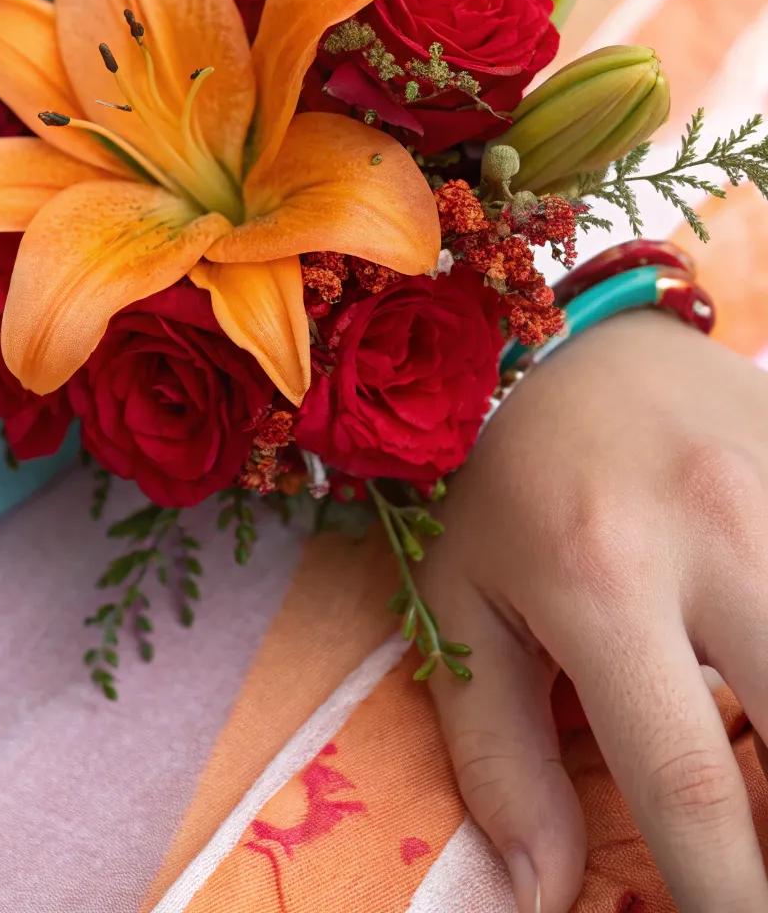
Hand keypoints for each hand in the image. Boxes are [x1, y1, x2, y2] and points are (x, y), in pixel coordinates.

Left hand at [419, 309, 767, 911]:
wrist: (590, 342)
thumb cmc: (511, 481)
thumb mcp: (461, 598)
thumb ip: (496, 751)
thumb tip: (543, 892)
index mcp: (599, 570)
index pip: (688, 778)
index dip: (728, 897)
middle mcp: (716, 530)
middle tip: (758, 865)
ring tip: (761, 773)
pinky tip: (765, 688)